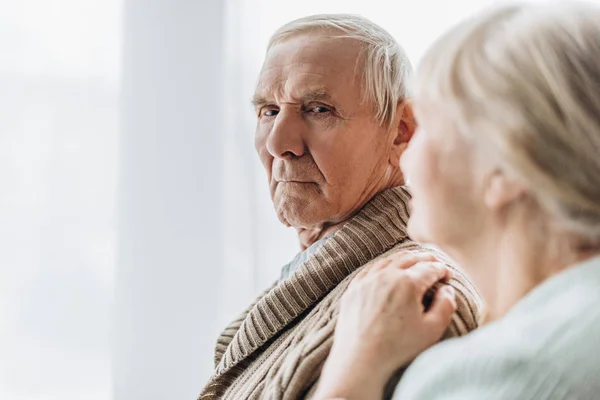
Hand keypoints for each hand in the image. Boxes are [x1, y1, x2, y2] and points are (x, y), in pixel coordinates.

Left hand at [315, 251, 456, 399]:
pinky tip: (387, 270)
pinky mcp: (353, 289)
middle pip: (410, 259)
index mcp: (408, 283)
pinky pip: (371, 269)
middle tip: (434, 264)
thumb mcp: (432, 330)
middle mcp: (386, 275)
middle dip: (425, 259)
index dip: (442, 270)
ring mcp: (367, 280)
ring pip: (389, 261)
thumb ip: (445, 305)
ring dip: (404, 259)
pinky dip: (384, 266)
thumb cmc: (398, 348)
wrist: (360, 359)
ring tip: (414, 262)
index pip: (430, 268)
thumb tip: (447, 289)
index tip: (447, 276)